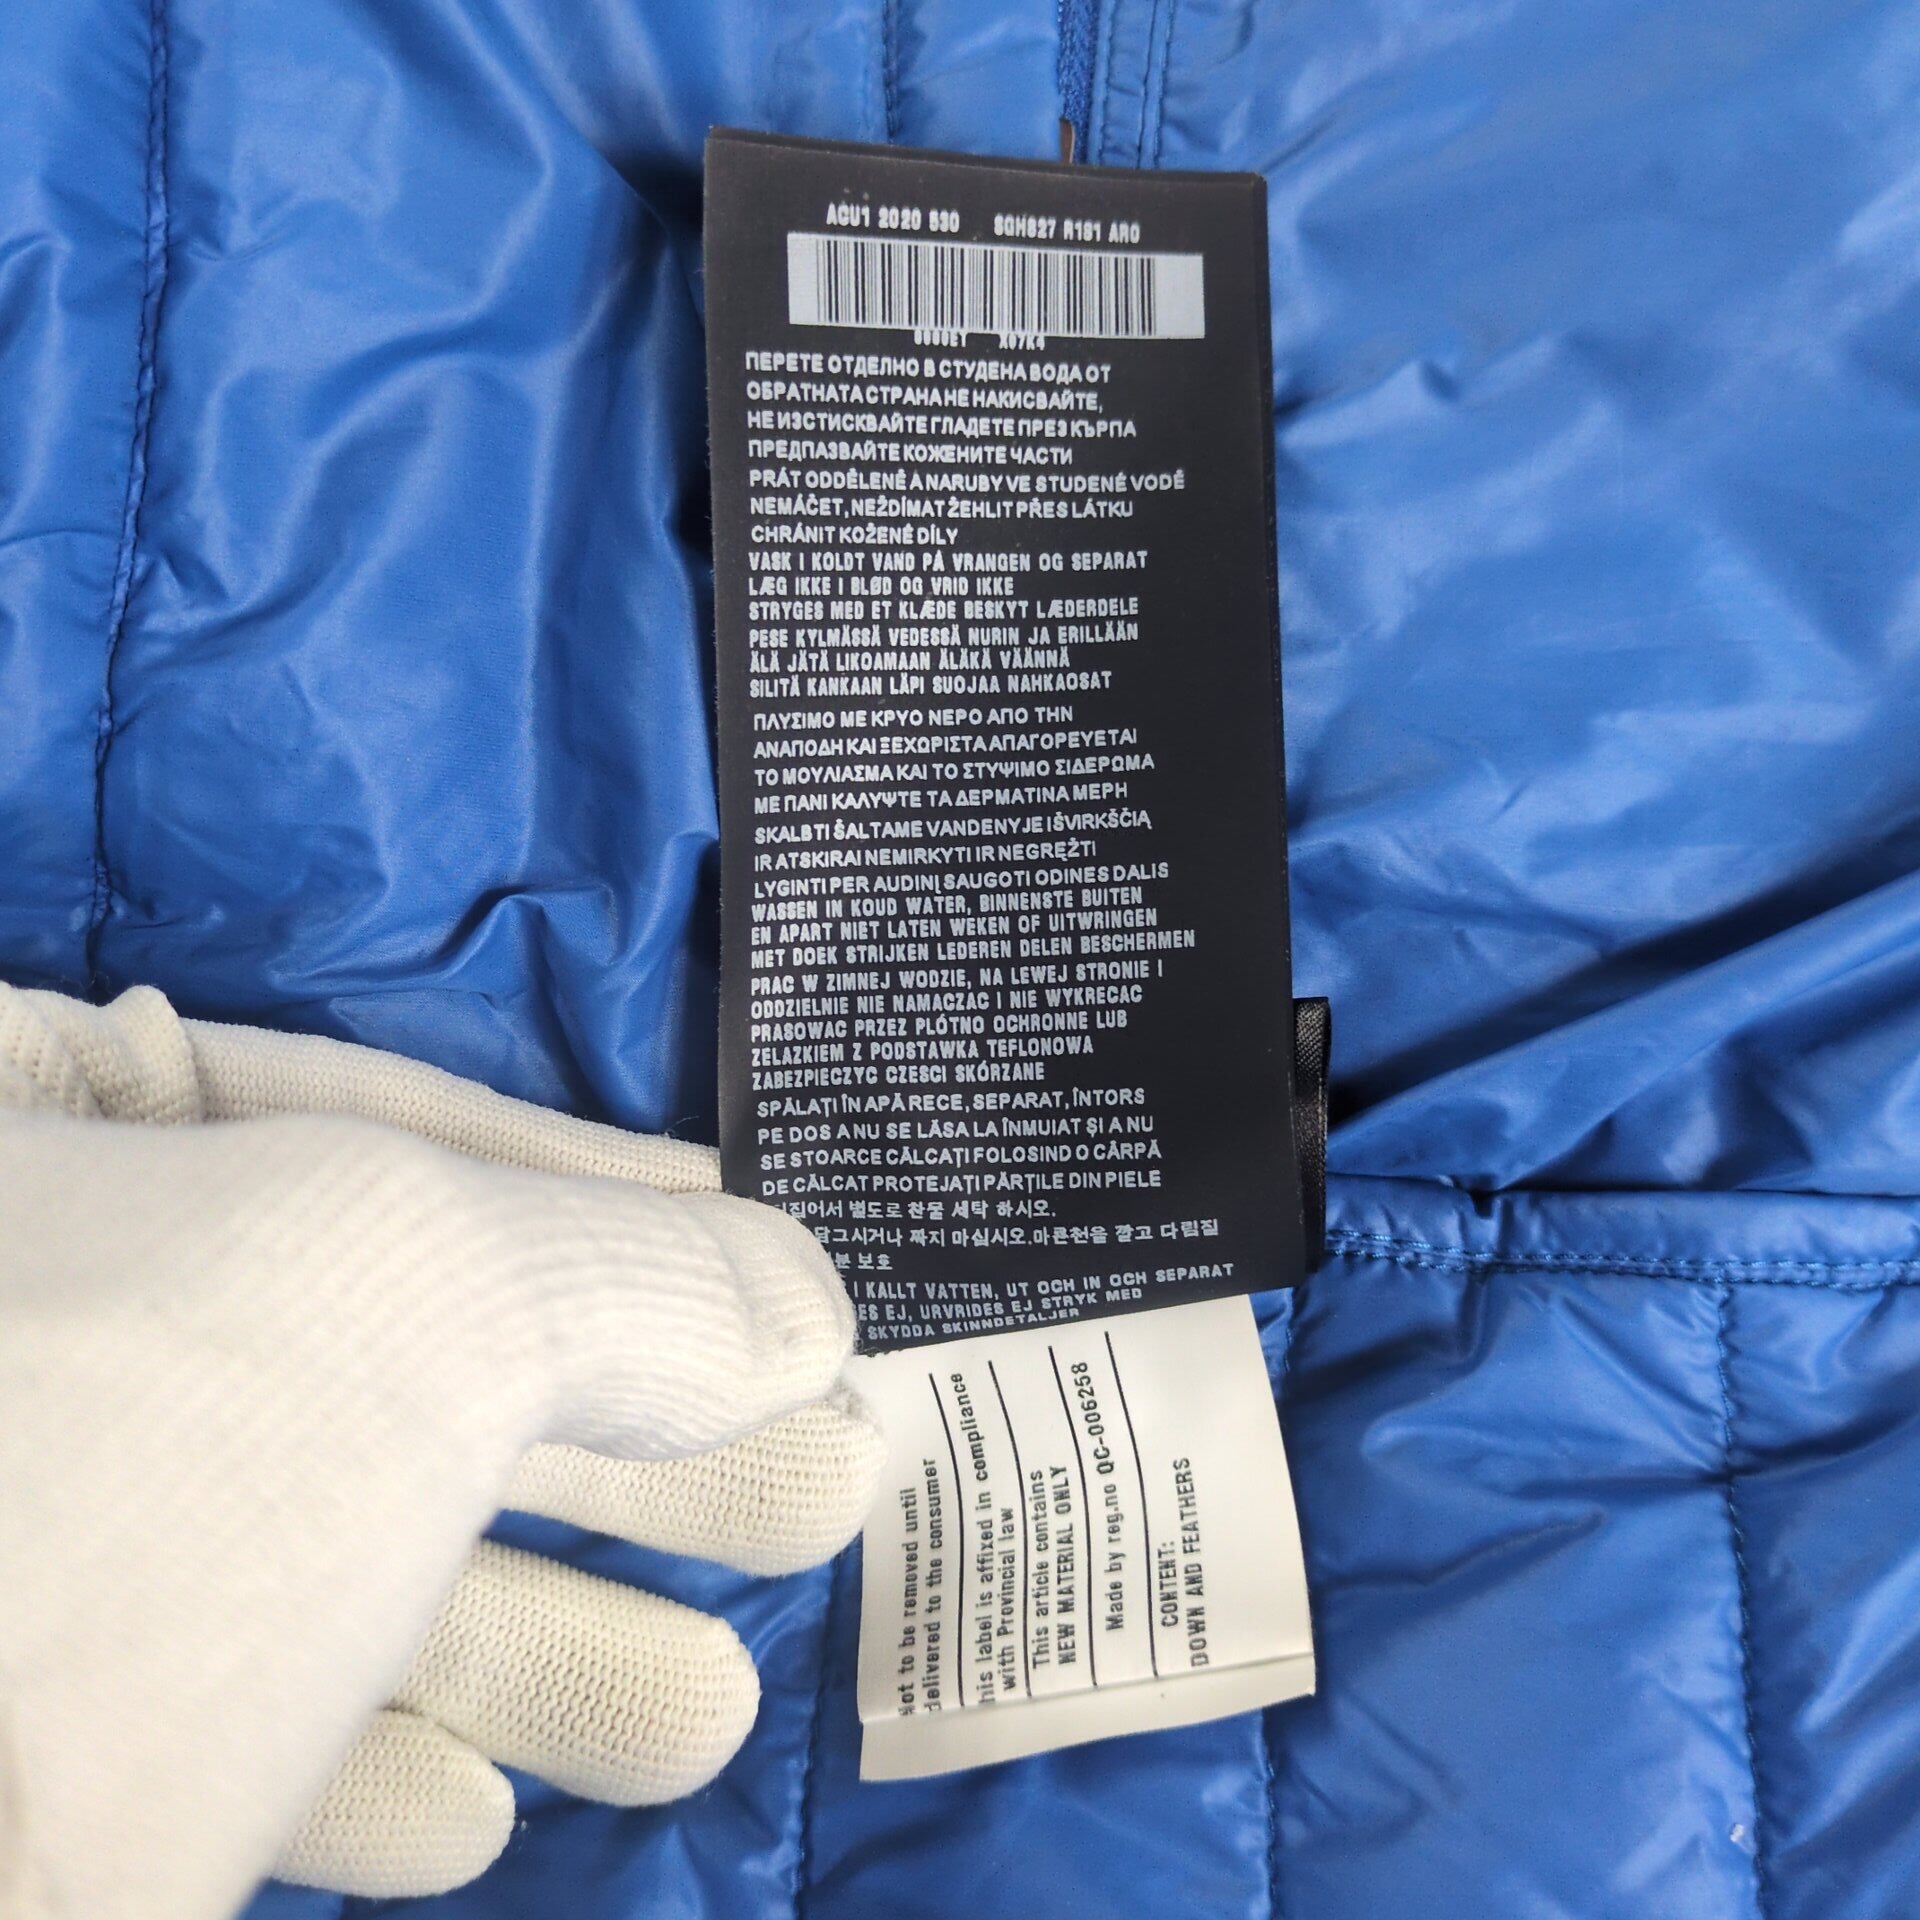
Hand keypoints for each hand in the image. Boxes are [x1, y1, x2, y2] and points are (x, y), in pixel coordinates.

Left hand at [0, 986, 879, 1919]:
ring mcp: (17, 1537)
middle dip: (621, 1454)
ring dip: (524, 1648)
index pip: (364, 1120)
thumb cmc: (97, 1474)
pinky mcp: (16, 1732)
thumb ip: (627, 1275)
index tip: (763, 1290)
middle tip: (814, 1508)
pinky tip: (468, 1826)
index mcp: (39, 1131)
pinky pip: (193, 1725)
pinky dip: (350, 1770)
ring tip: (705, 1715)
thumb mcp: (411, 1296)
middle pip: (380, 1360)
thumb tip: (799, 1298)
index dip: (597, 1203)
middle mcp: (24, 1321)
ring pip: (304, 1569)